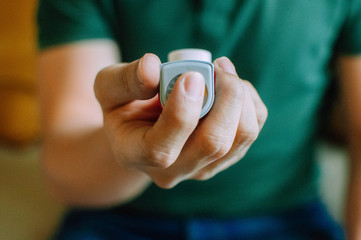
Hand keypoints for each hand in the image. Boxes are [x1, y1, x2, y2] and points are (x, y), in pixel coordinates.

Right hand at [94, 53, 266, 187]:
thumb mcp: (109, 87)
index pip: (161, 150)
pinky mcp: (226, 156)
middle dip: (224, 98)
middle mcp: (174, 169)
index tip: (191, 76)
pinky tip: (229, 87)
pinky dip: (248, 101)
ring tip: (222, 71)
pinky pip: (252, 128)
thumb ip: (124, 79)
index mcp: (136, 155)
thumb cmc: (125, 105)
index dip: (181, 113)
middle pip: (213, 144)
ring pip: (241, 137)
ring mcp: (204, 166)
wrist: (143, 129)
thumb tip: (153, 68)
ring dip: (239, 96)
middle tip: (217, 66)